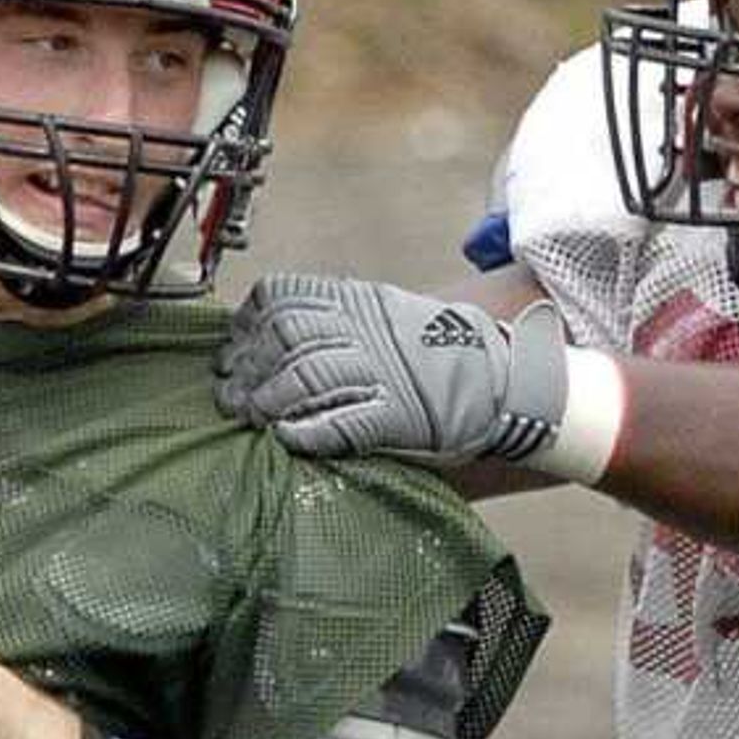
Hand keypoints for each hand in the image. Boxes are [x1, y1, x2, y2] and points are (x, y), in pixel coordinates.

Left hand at [214, 274, 572, 466]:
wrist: (508, 380)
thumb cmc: (444, 355)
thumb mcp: (388, 318)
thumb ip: (339, 322)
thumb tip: (277, 335)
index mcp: (361, 303)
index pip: (283, 299)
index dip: (248, 326)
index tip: (231, 351)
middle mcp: (367, 332)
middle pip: (285, 338)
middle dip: (248, 368)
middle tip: (230, 396)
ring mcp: (383, 373)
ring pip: (305, 378)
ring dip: (269, 402)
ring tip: (253, 419)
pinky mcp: (397, 415)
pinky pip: (342, 422)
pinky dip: (309, 432)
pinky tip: (289, 439)